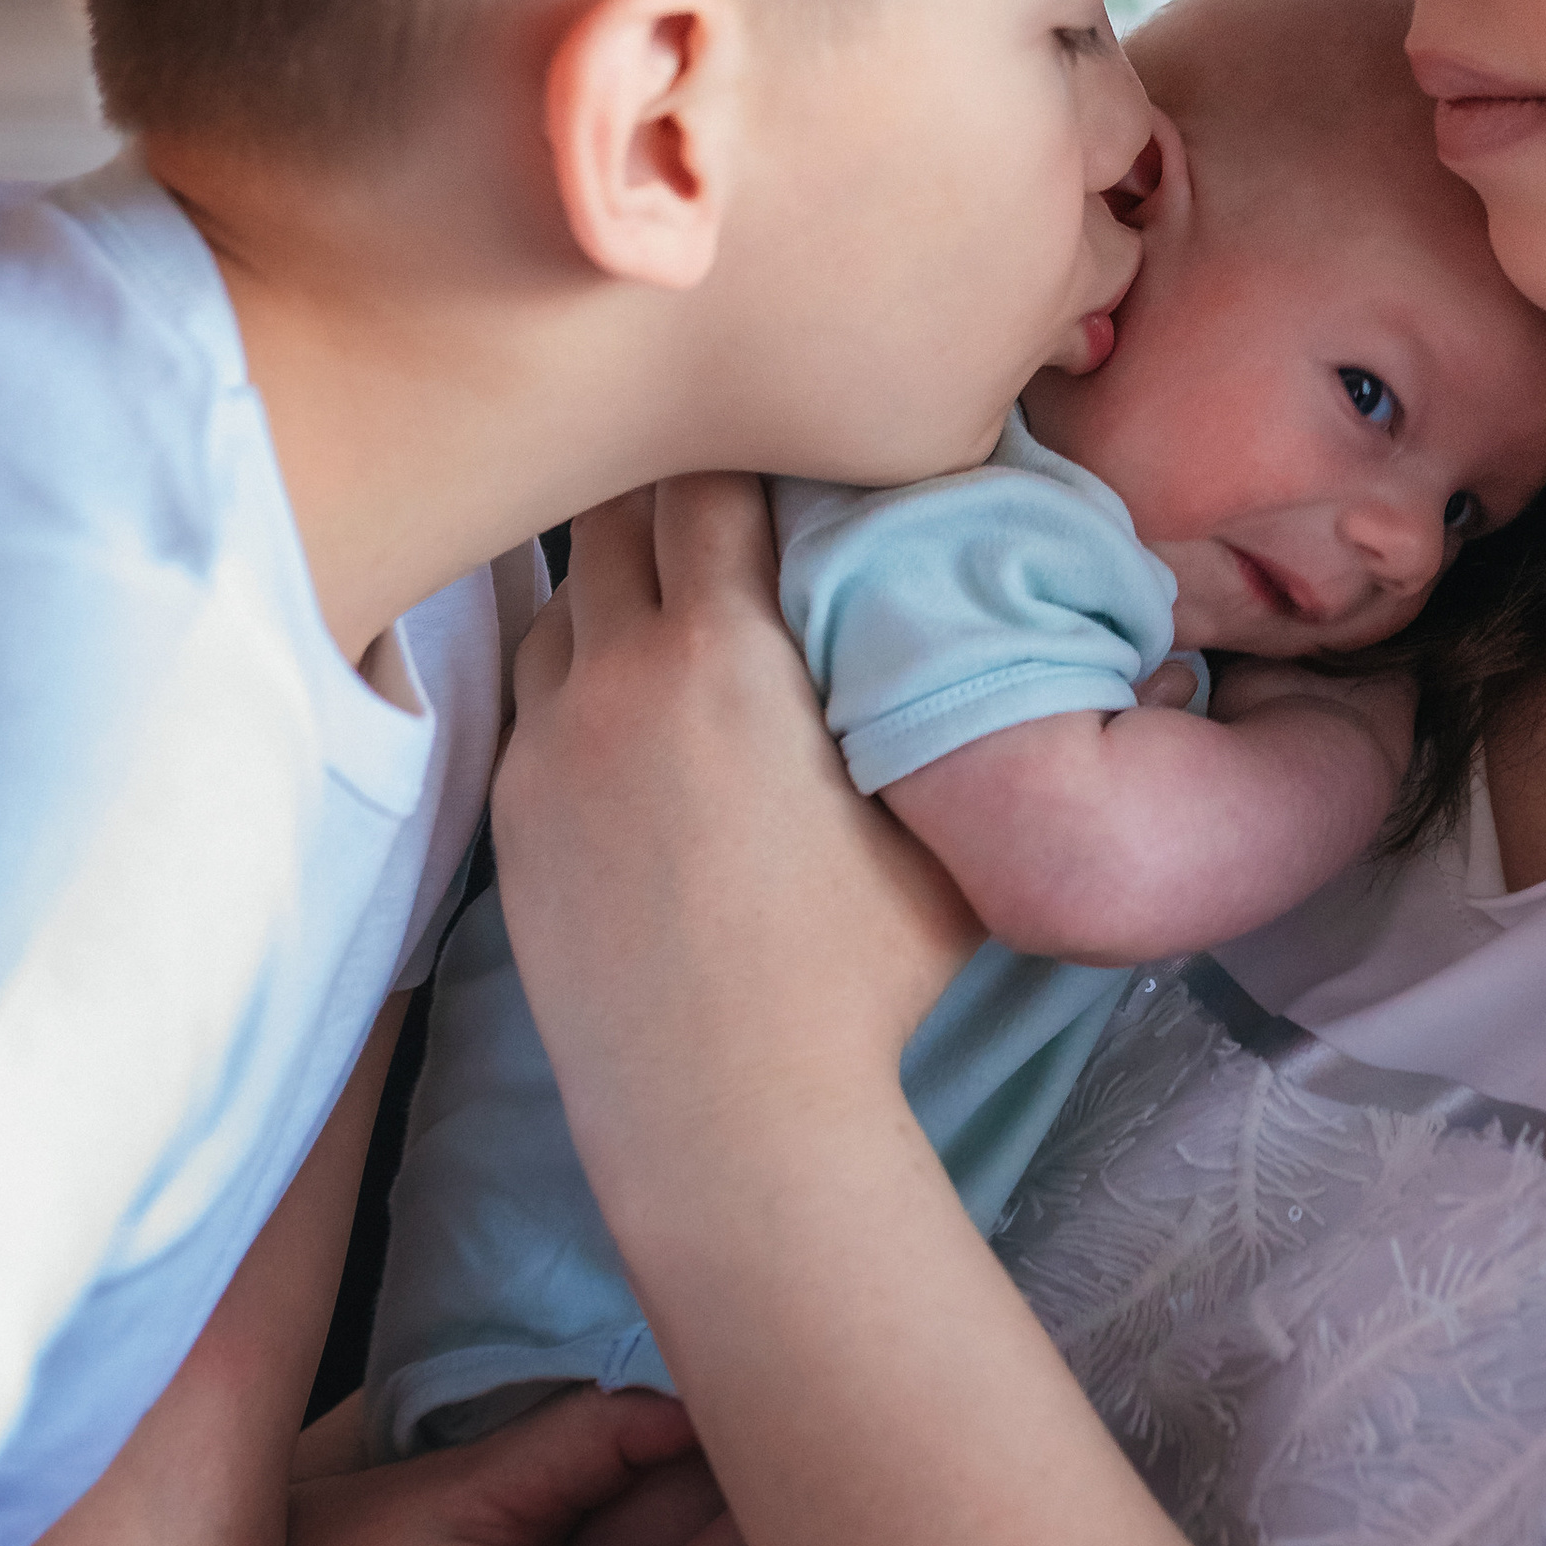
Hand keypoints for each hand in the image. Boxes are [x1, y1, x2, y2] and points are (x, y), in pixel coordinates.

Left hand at [494, 480, 977, 1275]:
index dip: (745, 437)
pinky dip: (580, 660)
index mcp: (725, 654)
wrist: (728, 1118)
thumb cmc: (864, 972)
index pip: (712, 477)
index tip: (779, 427)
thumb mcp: (936, 813)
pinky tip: (631, 691)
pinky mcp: (514, 812)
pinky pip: (535, 688)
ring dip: (615, 573)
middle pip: (614, 511)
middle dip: (666, 481)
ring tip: (675, 583)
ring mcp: (549, 744)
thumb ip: (951, 690)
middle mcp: (617, 676)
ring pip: (563, 596)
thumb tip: (1031, 619)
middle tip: (722, 475)